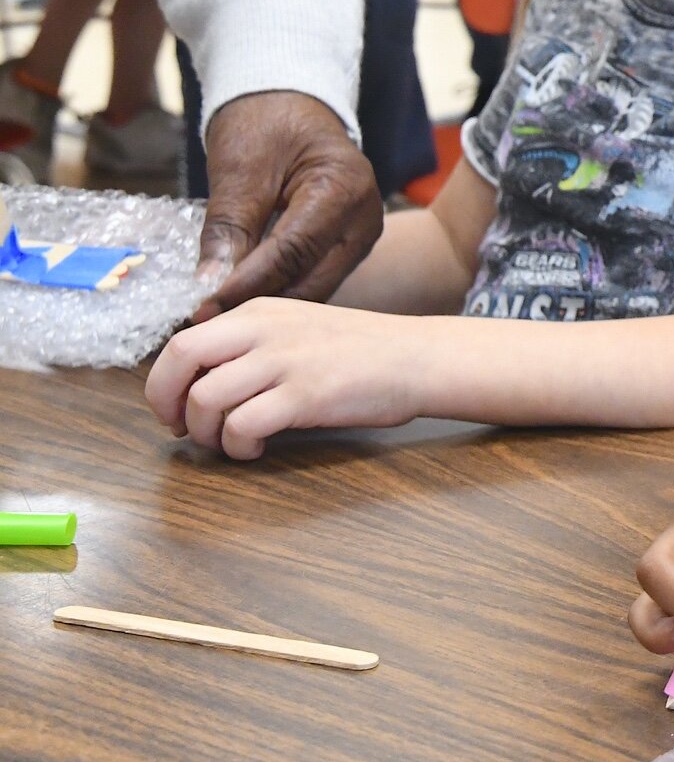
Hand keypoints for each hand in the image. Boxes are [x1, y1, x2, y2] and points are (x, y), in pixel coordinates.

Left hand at [144, 300, 427, 458]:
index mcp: (259, 312)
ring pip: (205, 399)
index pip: (184, 341)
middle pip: (180, 359)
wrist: (419, 358)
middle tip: (183, 430)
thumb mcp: (299, 329)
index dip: (165, 383)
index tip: (176, 410)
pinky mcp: (306, 394)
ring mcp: (285, 361)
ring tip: (231, 444)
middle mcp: (265, 330)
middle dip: (167, 404)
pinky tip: (257, 450)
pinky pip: (242, 426)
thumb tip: (201, 384)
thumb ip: (253, 345)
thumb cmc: (363, 352)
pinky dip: (237, 446)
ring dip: (206, 434)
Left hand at [196, 91, 381, 318]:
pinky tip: (243, 296)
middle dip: (258, 303)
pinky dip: (279, 289)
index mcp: (344, 188)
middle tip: (205, 320)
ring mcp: (362, 234)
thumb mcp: (240, 167)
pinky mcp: (349, 245)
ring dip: (268, 302)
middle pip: (312, 279)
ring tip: (219, 313)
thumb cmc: (266, 122)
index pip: (294, 251)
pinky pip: (314, 278)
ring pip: (314, 287)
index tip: (203, 308)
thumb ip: (228, 227)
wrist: (290, 104)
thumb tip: (209, 283)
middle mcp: (365, 218)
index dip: (247, 284)